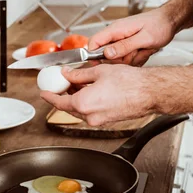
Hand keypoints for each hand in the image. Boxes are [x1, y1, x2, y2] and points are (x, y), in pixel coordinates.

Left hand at [40, 65, 154, 125]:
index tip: (44, 93)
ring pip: (80, 110)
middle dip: (63, 96)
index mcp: (83, 103)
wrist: (149, 93)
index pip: (59, 102)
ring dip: (76, 99)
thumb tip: (68, 74)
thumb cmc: (130, 82)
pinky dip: (87, 103)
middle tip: (62, 85)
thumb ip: (79, 74)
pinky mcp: (107, 121)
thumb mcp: (99, 72)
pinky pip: (91, 113)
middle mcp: (90, 116)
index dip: (50, 96)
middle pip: (68, 107)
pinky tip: (90, 91)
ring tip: (78, 84)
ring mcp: (99, 120)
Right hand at [89, 7, 176, 65]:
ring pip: (117, 58)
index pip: (94, 42)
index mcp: (116, 29)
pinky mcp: (128, 45)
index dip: (94, 55)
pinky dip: (135, 59)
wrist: (170, 21)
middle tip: (134, 54)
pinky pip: (125, 58)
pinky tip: (143, 52)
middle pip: (105, 54)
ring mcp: (122, 40)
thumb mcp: (144, 38)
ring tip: (142, 51)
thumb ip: (124, 46)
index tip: (103, 64)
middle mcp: (117, 34)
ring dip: (129, 59)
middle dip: (119, 60)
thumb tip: (107, 53)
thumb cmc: (160, 25)